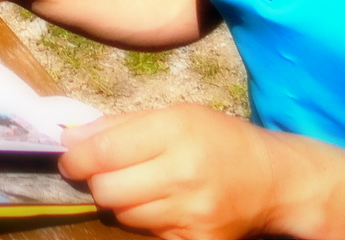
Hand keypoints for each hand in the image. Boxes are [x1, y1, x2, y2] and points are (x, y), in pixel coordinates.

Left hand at [59, 105, 287, 239]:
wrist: (274, 181)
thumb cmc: (219, 140)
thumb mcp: (174, 116)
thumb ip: (119, 126)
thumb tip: (70, 139)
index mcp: (175, 132)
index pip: (104, 152)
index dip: (76, 158)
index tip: (69, 158)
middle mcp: (183, 174)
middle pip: (107, 190)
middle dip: (96, 182)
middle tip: (105, 174)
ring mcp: (191, 214)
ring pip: (124, 216)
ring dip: (121, 202)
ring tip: (143, 187)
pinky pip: (149, 234)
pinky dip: (147, 221)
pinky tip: (163, 206)